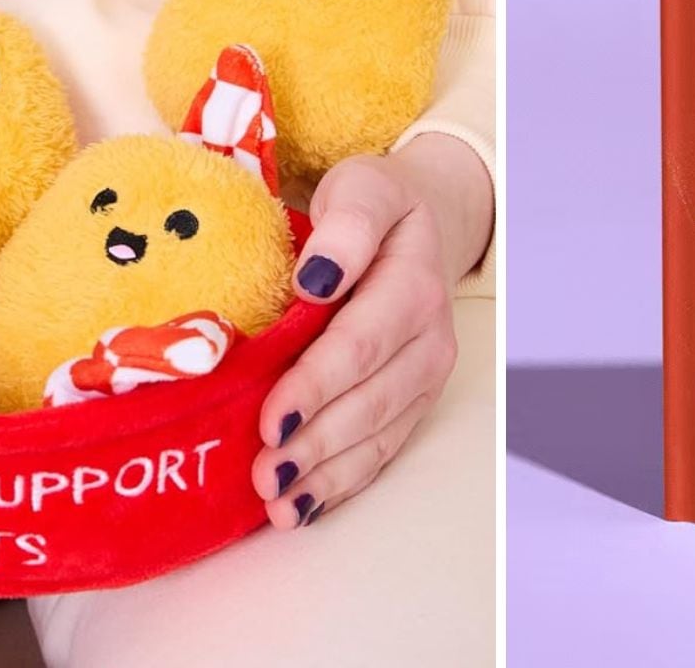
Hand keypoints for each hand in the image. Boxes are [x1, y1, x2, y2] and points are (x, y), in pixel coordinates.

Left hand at [251, 134, 491, 528]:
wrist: (420, 223)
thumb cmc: (375, 206)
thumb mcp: (361, 189)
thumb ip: (346, 226)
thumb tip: (316, 278)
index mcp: (414, 285)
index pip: (361, 343)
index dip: (316, 385)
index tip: (271, 419)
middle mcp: (429, 339)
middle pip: (371, 401)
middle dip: (317, 443)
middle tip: (265, 474)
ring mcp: (424, 376)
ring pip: (378, 435)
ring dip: (327, 475)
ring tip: (277, 503)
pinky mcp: (413, 401)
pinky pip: (381, 450)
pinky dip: (342, 483)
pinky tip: (302, 506)